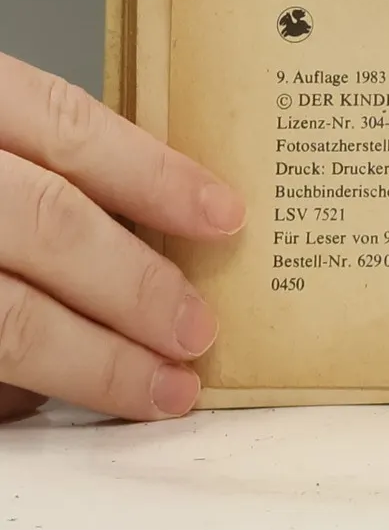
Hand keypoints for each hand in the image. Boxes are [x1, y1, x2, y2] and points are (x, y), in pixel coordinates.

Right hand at [0, 53, 244, 421]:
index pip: (66, 126)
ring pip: (2, 314)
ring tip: (160, 387)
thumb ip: (32, 171)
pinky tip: (52, 403)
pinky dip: (13, 388)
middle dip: (135, 285)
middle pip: (46, 222)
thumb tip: (140, 234)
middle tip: (200, 330)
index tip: (225, 217)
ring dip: (92, 359)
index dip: (153, 174)